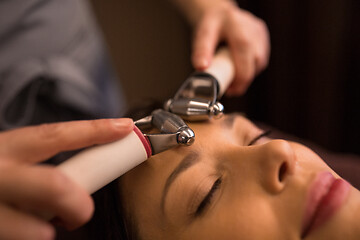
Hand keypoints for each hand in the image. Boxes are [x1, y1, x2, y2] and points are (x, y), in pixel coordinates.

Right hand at [0, 118, 132, 239]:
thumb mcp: (9, 162)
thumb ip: (38, 166)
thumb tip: (85, 177)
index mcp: (6, 149)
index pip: (55, 135)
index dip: (94, 131)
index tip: (125, 127)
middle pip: (54, 186)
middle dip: (77, 202)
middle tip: (83, 211)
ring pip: (35, 228)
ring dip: (45, 230)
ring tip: (42, 227)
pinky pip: (19, 239)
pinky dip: (30, 235)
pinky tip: (20, 231)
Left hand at [175, 0, 269, 95]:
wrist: (220, 12)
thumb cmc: (212, 23)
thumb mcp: (203, 34)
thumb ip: (201, 50)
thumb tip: (201, 68)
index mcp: (240, 31)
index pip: (246, 62)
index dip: (240, 82)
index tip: (230, 91)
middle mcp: (255, 31)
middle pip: (255, 64)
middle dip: (243, 80)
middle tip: (230, 87)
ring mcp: (261, 34)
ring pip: (259, 63)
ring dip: (247, 73)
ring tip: (232, 75)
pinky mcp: (264, 37)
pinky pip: (260, 58)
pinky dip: (250, 66)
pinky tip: (239, 66)